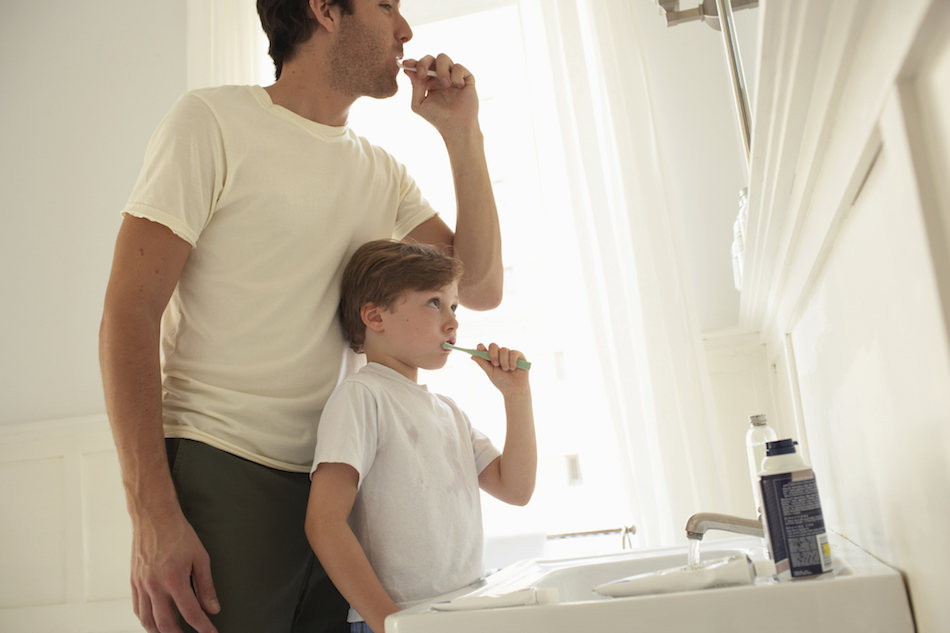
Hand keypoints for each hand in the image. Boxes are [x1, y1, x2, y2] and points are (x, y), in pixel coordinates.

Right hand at [131, 509, 218, 632]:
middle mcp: (155, 585)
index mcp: (174, 579)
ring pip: (147, 620)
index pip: (191, 613)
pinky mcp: (133, 581)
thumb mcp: (200, 558)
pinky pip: (137, 608)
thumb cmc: (179, 534)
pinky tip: (155, 621)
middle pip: (165, 624)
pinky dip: (146, 619)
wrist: (154, 517)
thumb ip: (205, 586)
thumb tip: (212, 608)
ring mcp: (141, 584)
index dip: (203, 627)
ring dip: (160, 631)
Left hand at [403, 53, 479, 139]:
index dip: (412, 63)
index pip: (419, 67)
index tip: (406, 64)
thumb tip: (409, 70)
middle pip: (430, 58)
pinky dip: (455, 75)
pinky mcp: (465, 78)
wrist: (456, 126)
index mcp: (427, 82)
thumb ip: (415, 86)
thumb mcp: (419, 104)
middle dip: (424, 63)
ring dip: (441, 69)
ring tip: (445, 84)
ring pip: (443, 58)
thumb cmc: (437, 117)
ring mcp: (452, 76)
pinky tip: (457, 86)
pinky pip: (458, 67)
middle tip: (422, 74)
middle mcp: (439, 77)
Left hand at [471, 343, 529, 393]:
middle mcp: (499, 354)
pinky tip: (513, 368)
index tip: (480, 348)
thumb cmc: (502, 381)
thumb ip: (483, 363)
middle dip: (493, 354)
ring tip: (506, 370)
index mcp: (491, 358)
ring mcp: (509, 354)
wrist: (514, 389)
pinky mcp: (518, 355)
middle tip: (495, 364)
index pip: (484, 348)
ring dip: (504, 361)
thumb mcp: (490, 373)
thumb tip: (472, 356)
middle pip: (493, 345)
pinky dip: (512, 361)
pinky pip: (513, 352)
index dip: (481, 347)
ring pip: (503, 349)